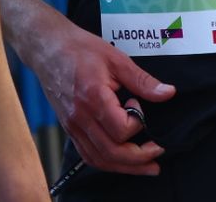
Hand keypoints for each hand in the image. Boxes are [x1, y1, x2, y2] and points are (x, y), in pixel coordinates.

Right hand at [32, 18, 174, 175]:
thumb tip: (168, 93)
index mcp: (93, 98)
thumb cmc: (79, 49)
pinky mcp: (69, 128)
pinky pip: (88, 155)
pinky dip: (107, 162)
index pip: (120, 129)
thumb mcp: (116, 59)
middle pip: (111, 153)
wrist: (48, 48)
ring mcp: (72, 126)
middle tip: (158, 151)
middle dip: (139, 159)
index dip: (137, 123)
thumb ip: (142, 80)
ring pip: (99, 159)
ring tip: (146, 166)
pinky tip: (121, 160)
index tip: (138, 105)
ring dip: (125, 167)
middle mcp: (80, 117)